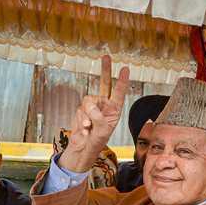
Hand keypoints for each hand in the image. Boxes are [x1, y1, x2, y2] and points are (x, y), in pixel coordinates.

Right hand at [58, 55, 129, 172]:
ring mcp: (92, 107)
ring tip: (89, 127)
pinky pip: (80, 110)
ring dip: (88, 115)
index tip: (125, 69)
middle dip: (105, 70)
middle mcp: (104, 105)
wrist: (83, 148)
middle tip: (105, 56)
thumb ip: (98, 117)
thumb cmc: (97, 141)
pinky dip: (81, 120)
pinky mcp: (82, 110)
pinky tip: (85, 129)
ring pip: (88, 101)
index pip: (118, 93)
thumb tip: (89, 108)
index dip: (121, 81)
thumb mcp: (102, 130)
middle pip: (104, 83)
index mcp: (114, 110)